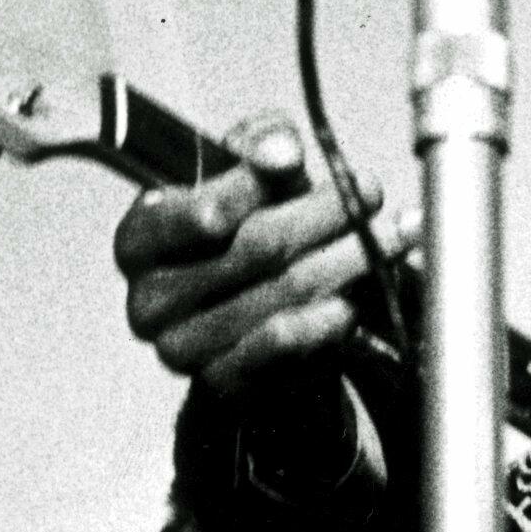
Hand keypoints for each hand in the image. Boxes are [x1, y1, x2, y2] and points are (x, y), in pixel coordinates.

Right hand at [113, 111, 413, 391]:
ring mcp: (183, 348)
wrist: (252, 333)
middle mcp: (149, 299)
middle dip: (326, 214)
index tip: (301, 160)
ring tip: (393, 237)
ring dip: (349, 260)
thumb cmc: (247, 240)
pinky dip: (328, 318)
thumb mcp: (246, 180)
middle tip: (370, 192)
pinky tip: (356, 299)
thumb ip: (257, 147)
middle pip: (258, 247)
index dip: (254, 182)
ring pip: (284, 292)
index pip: (201, 211)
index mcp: (138, 241)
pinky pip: (285, 344)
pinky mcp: (223, 384)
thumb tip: (281, 149)